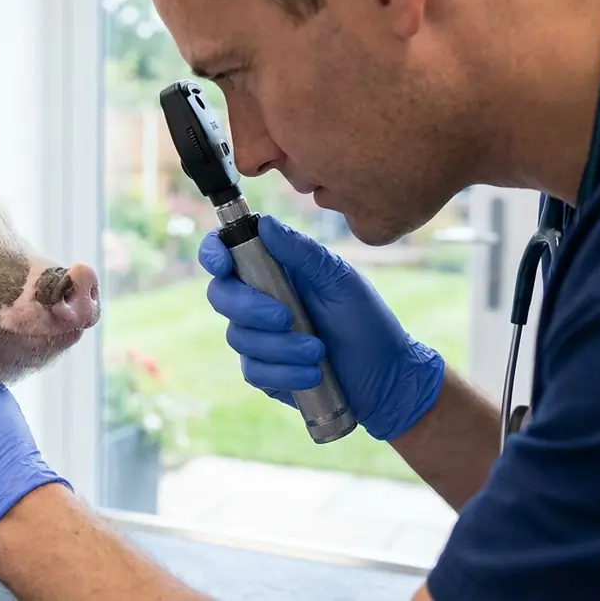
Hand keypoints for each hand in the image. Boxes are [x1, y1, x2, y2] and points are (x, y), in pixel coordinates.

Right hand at [197, 214, 444, 440]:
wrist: (386, 377)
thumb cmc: (366, 321)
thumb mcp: (339, 280)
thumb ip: (301, 252)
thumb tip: (263, 223)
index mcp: (274, 269)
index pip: (226, 252)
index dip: (213, 253)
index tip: (222, 264)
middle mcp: (258, 300)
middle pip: (221, 295)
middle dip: (249, 308)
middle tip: (285, 317)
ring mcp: (258, 337)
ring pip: (238, 337)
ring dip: (280, 346)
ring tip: (318, 351)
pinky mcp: (264, 371)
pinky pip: (253, 370)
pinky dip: (284, 372)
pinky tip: (313, 374)